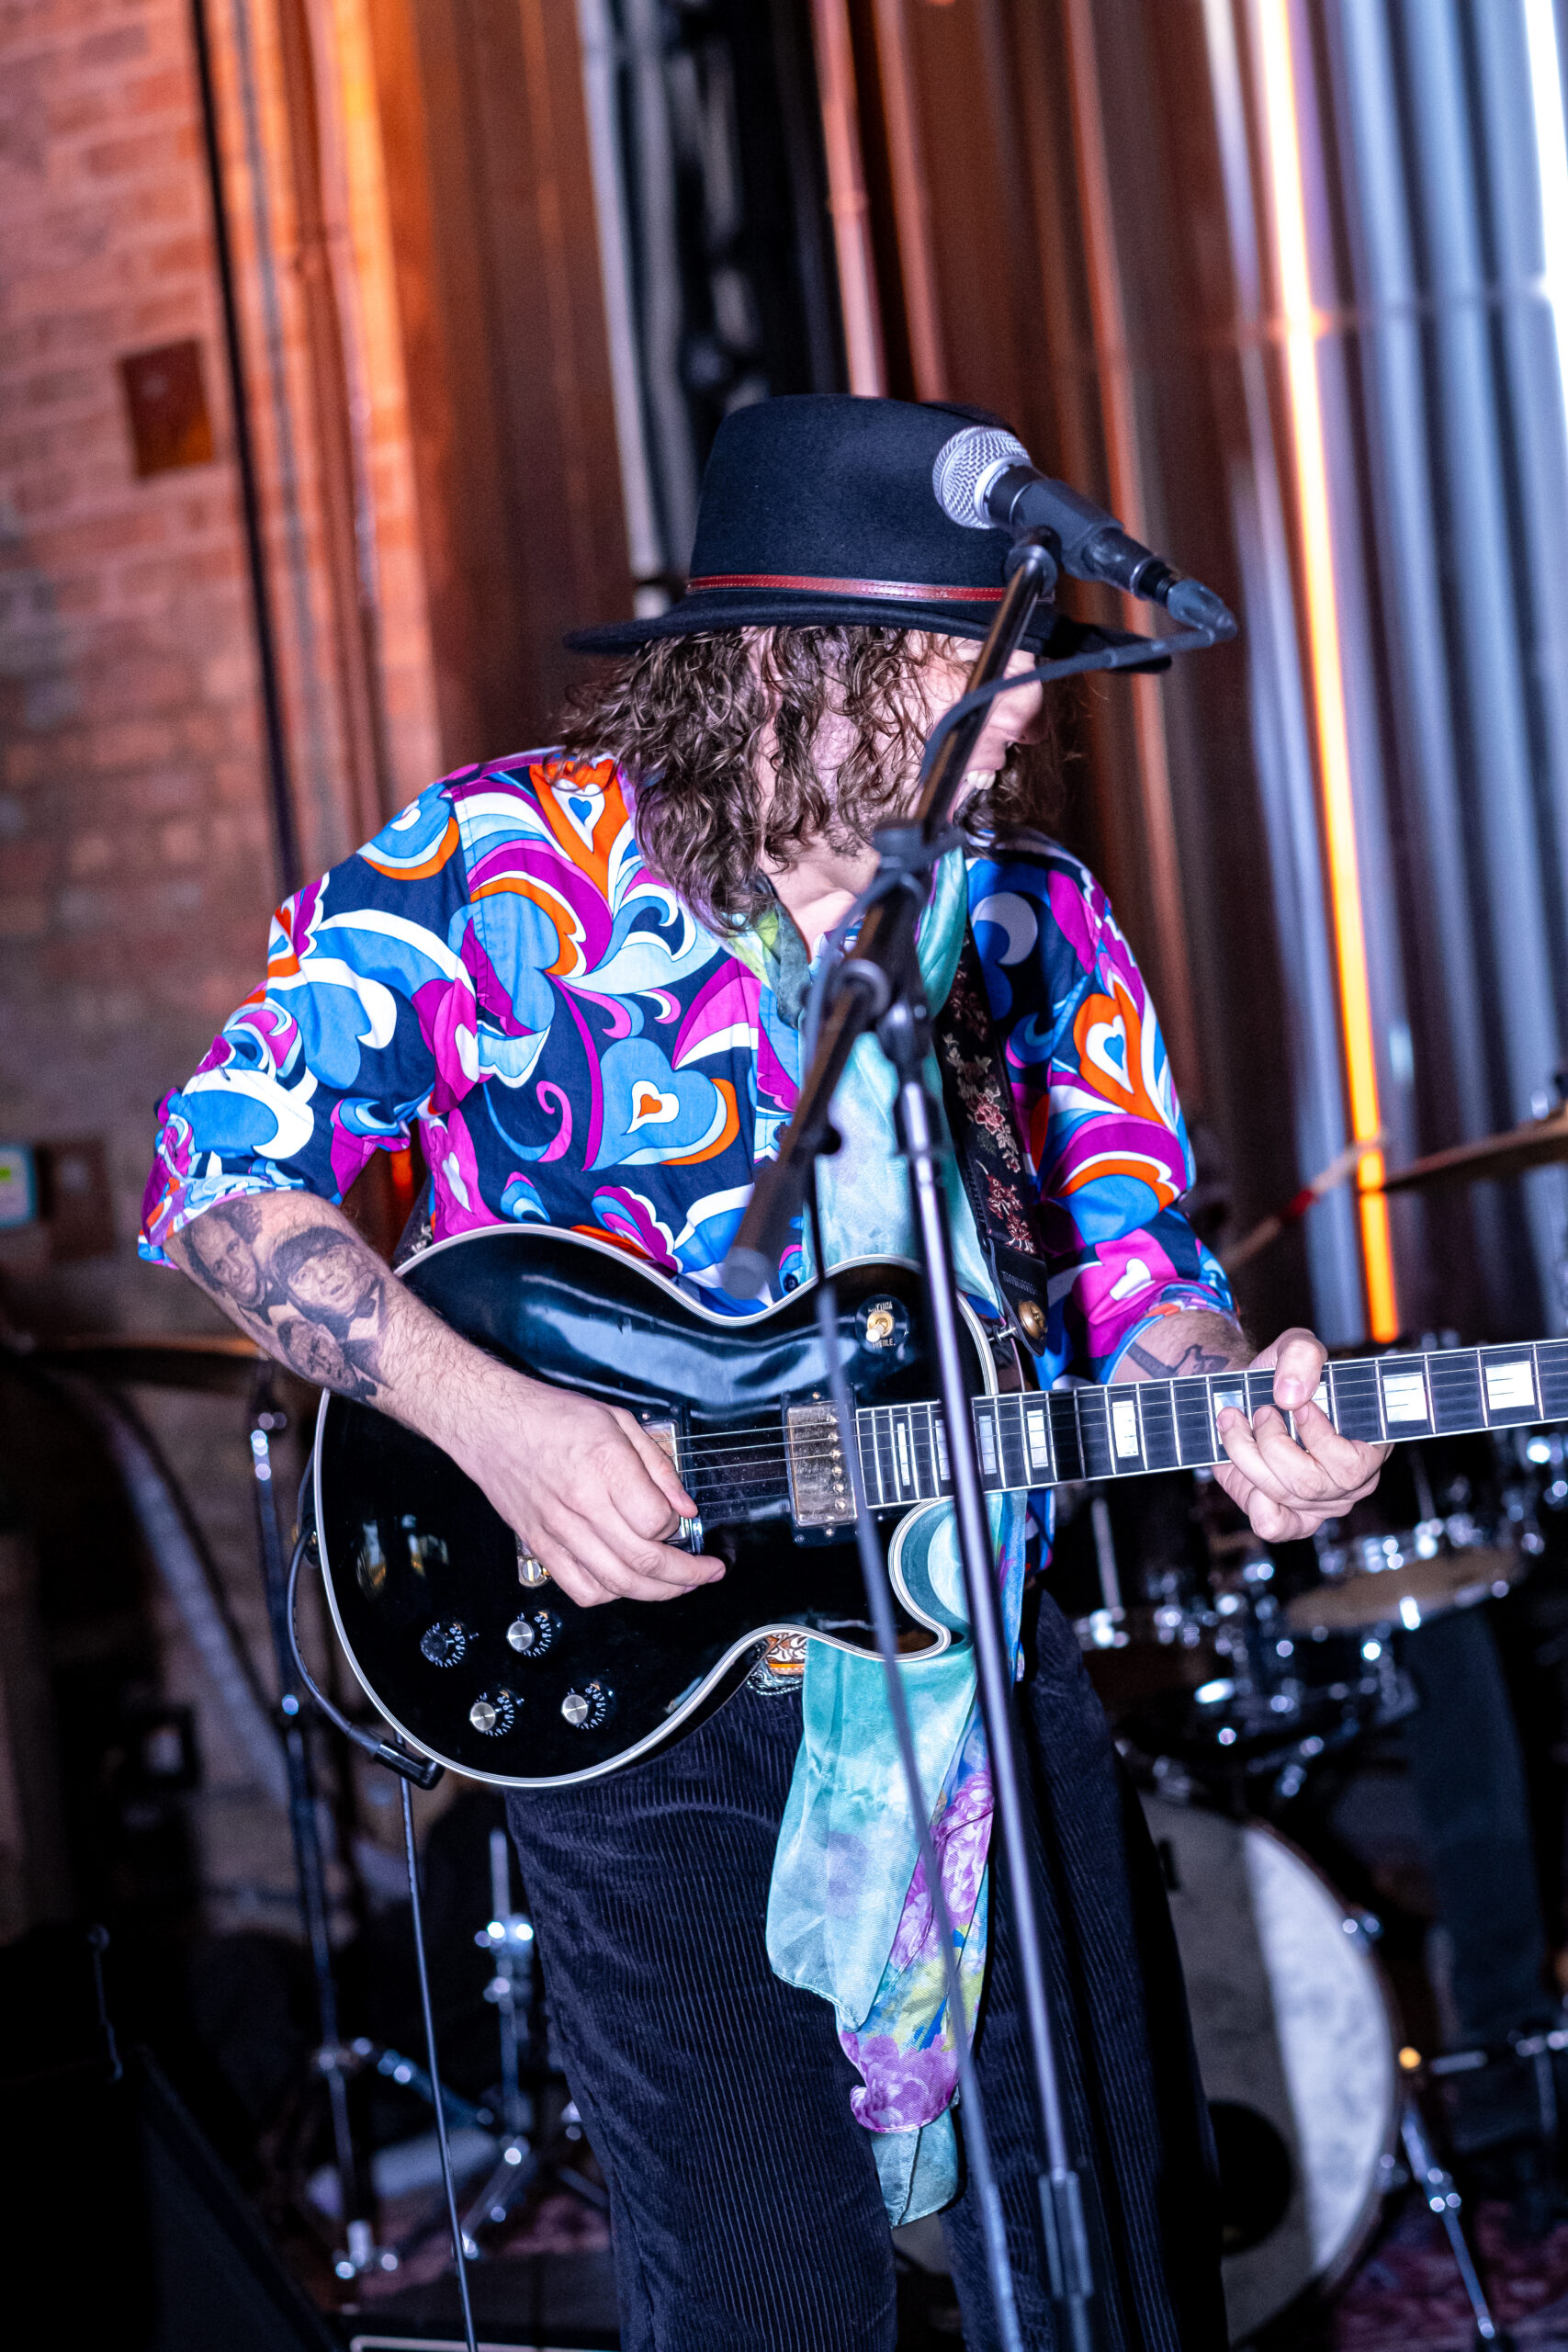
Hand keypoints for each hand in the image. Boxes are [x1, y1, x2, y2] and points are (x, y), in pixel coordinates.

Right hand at [457, 1368, 723, 1608]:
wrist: (490, 1423)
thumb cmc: (553, 1416)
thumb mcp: (617, 1421)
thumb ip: (657, 1466)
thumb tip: (686, 1508)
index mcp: (604, 1465)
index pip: (656, 1520)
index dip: (678, 1525)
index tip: (681, 1518)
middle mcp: (581, 1503)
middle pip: (643, 1561)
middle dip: (686, 1575)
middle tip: (707, 1572)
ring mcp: (557, 1530)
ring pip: (616, 1583)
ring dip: (657, 1592)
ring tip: (678, 1585)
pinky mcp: (541, 1546)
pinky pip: (581, 1589)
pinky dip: (611, 1595)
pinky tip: (626, 1582)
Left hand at [1214, 1326, 1387, 1541]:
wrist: (1248, 1393)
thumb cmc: (1284, 1375)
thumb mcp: (1297, 1346)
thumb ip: (1302, 1355)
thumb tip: (1291, 1395)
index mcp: (1371, 1443)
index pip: (1353, 1465)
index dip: (1318, 1437)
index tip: (1296, 1405)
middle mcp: (1353, 1482)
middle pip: (1310, 1484)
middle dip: (1272, 1442)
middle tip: (1260, 1410)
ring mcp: (1322, 1504)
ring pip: (1281, 1497)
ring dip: (1246, 1454)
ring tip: (1234, 1420)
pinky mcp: (1289, 1517)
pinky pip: (1273, 1525)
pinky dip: (1249, 1494)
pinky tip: (1238, 1462)